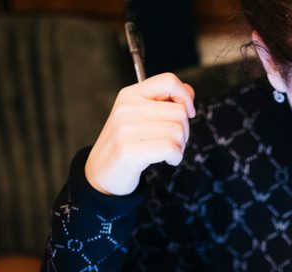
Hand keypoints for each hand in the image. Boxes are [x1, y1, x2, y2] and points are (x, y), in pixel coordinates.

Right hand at [84, 73, 195, 195]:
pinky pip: (170, 148)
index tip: (188, 112)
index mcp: (130, 95)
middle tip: (174, 141)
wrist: (102, 171)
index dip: (185, 96)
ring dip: (180, 146)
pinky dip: (176, 157)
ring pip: (177, 131)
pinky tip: (167, 160)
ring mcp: (127, 129)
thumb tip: (189, 91)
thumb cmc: (126, 144)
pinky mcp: (130, 150)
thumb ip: (164, 102)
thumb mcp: (141, 117)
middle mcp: (127, 108)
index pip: (168, 81)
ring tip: (168, 151)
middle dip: (184, 130)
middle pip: (179, 111)